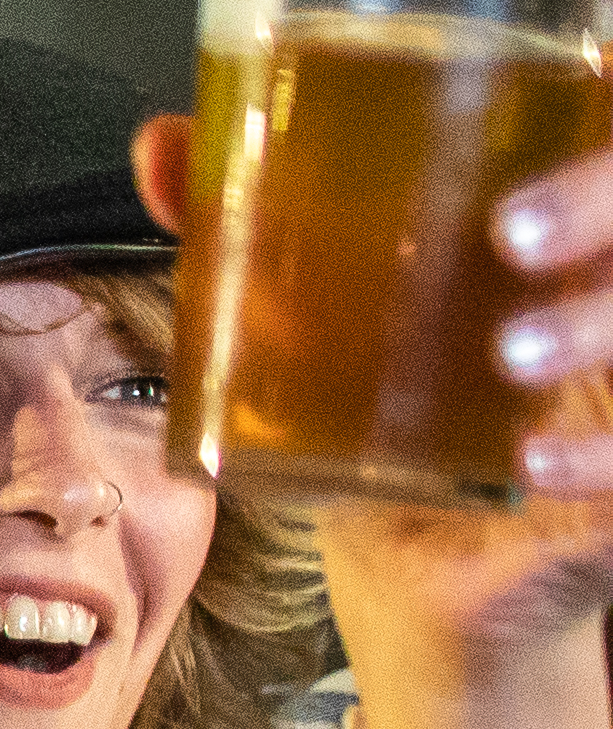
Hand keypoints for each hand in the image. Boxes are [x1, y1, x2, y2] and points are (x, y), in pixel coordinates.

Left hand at [139, 111, 612, 728]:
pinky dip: (599, 454)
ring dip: (590, 324)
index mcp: (545, 230)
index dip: (577, 158)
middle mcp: (590, 289)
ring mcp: (608, 380)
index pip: (587, 146)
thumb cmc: (380, 417)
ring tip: (515, 351)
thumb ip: (245, 226)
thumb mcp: (314, 324)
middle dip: (593, 204)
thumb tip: (160, 149)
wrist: (432, 582)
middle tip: (511, 236)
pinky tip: (537, 464)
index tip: (507, 160)